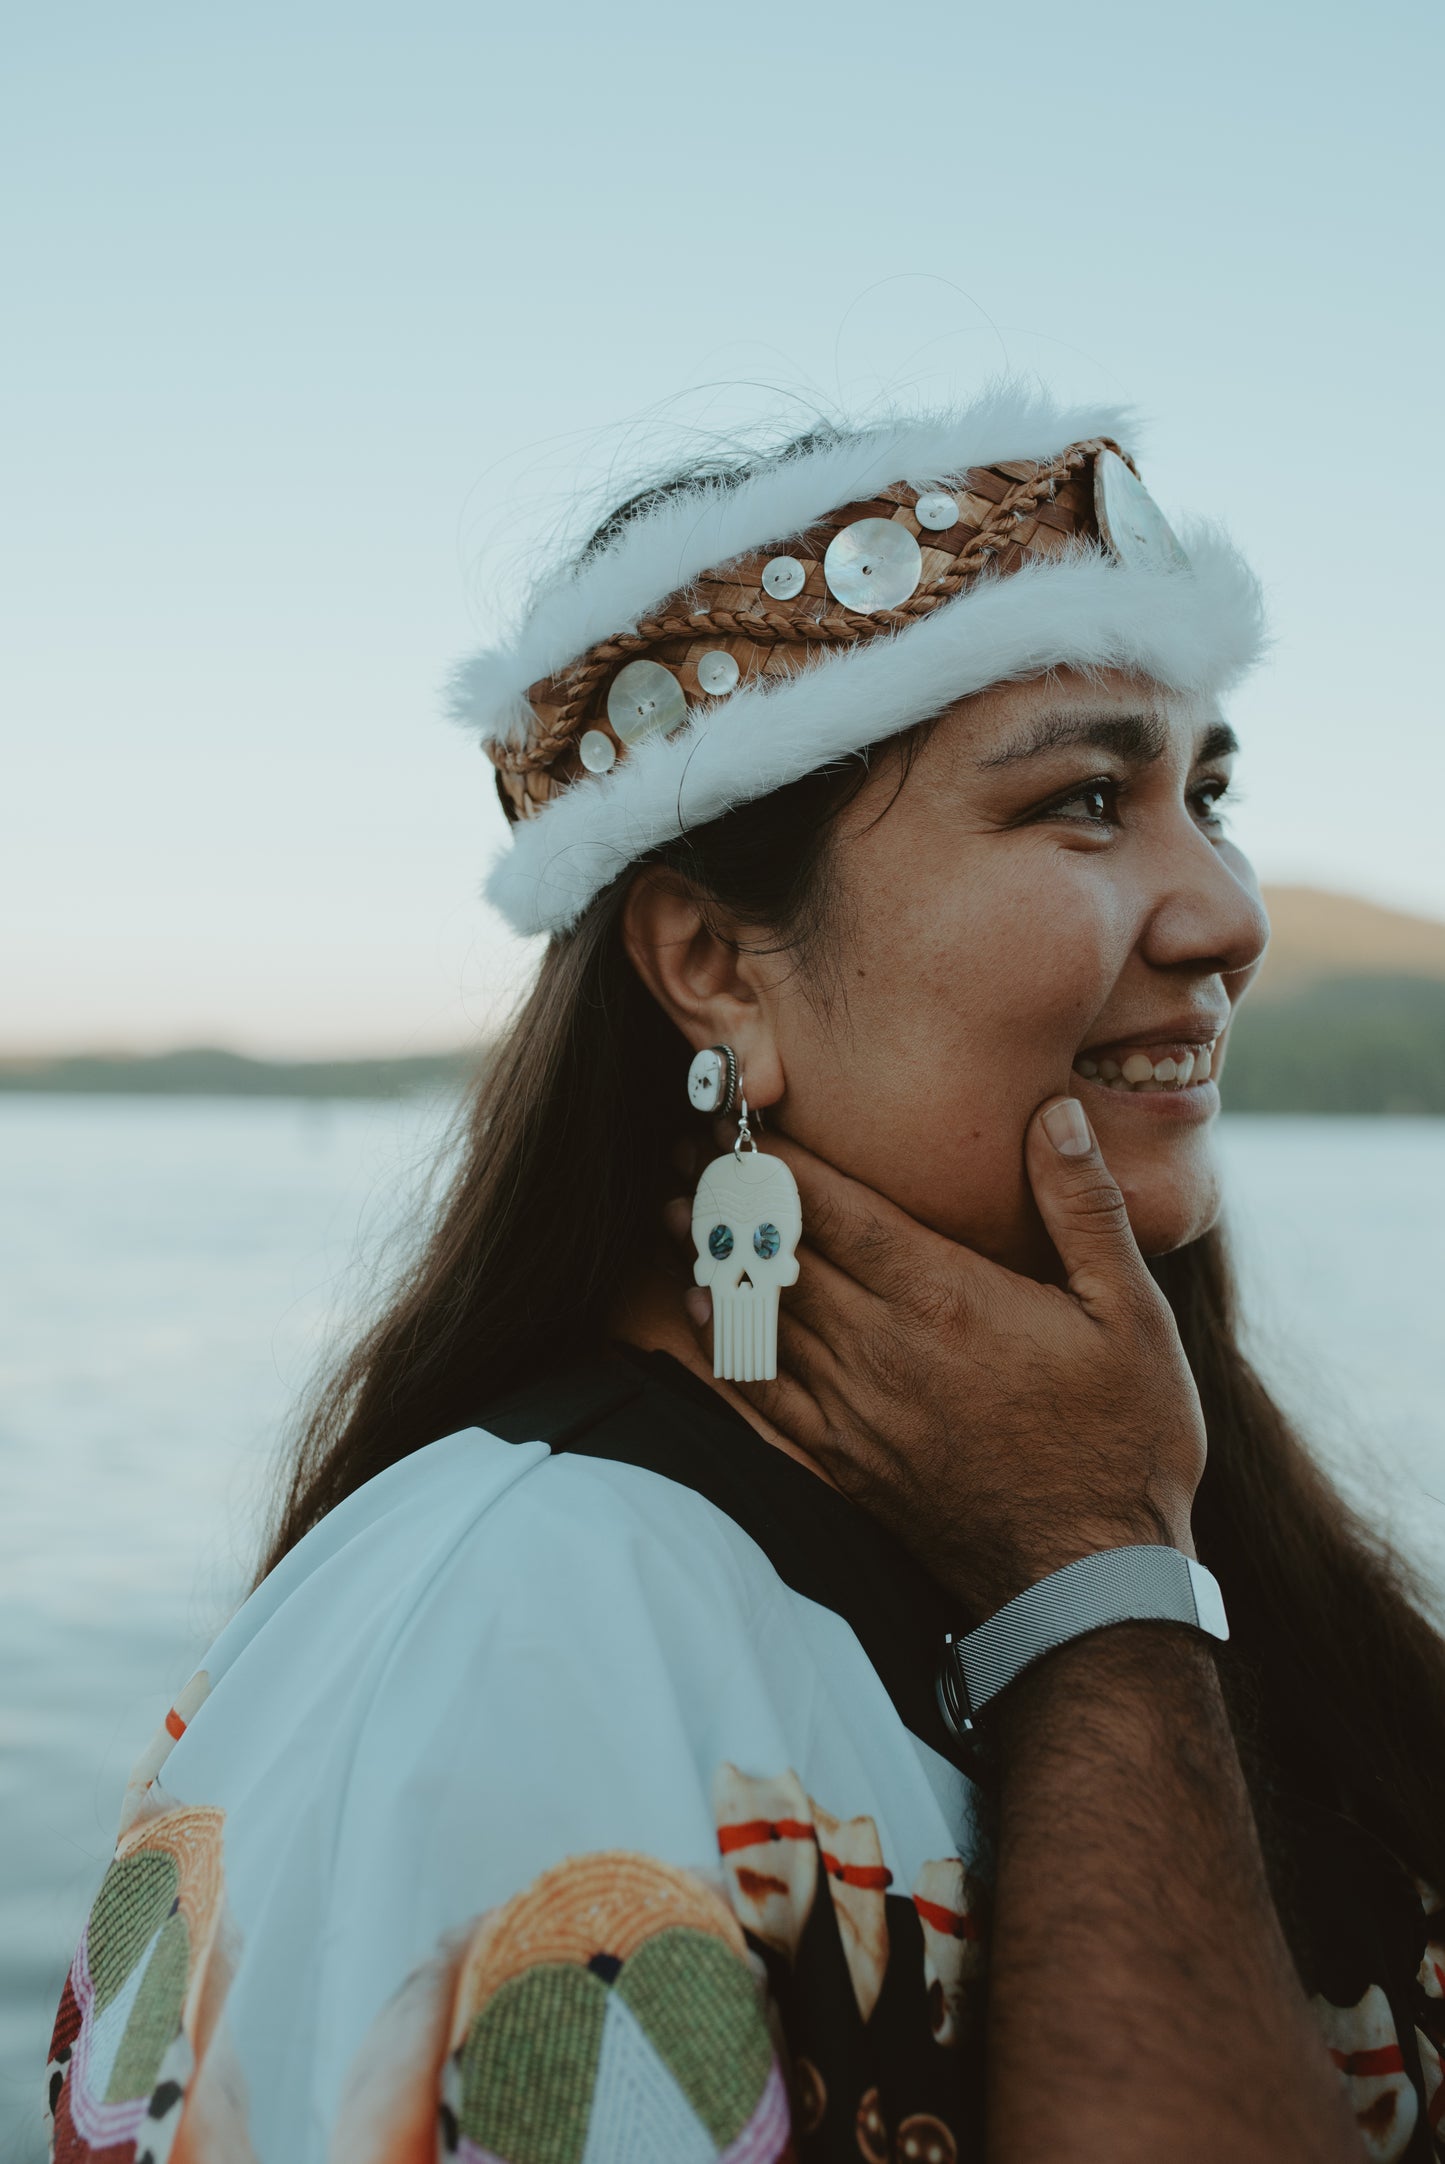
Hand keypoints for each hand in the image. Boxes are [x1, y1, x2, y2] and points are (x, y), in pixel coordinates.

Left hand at [669, 1097, 1206, 1618]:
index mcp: (945, 1299)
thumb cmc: (1124, 1441)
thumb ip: (1084, 1207)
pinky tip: (702, 1317)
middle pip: (782, 1254)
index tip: (737, 1119)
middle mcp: (883, 1349)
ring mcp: (856, 1411)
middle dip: (732, 1195)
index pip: (835, 1209)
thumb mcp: (1133, 1314)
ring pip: (762, 1317)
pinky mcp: (846, 1462)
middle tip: (682, 1149)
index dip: (778, 1159)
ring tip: (675, 1214)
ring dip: (716, 1260)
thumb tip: (1055, 1113)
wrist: (1090, 1582)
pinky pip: (764, 1393)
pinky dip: (725, 1347)